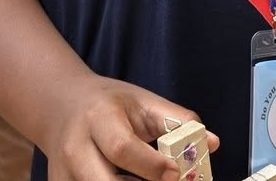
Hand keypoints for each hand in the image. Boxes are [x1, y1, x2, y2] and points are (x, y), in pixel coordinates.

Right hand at [45, 74, 214, 180]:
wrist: (62, 106)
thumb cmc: (110, 104)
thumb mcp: (145, 102)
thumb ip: (179, 121)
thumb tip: (213, 143)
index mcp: (99, 118)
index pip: (122, 148)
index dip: (151, 166)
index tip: (176, 174)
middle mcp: (75, 147)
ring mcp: (63, 172)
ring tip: (148, 178)